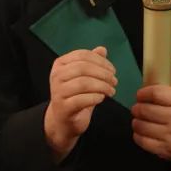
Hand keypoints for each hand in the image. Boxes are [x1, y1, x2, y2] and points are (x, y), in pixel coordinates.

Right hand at [44, 45, 116, 161]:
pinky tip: (102, 98)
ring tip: (111, 91)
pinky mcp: (63, 108)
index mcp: (60, 64)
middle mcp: (56, 76)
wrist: (62, 121)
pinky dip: (96, 97)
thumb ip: (92, 63)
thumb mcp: (83, 77)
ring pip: (83, 83)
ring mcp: (58, 92)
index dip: (101, 61)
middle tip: (114, 81)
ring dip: (102, 86)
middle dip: (103, 74)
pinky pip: (82, 99)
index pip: (82, 55)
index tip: (112, 70)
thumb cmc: (75, 96)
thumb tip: (102, 49)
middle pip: (83, 68)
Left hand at [131, 58, 170, 161]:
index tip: (141, 94)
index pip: (156, 94)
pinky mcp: (165, 149)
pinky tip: (142, 131)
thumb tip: (168, 55)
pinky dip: (138, 135)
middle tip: (138, 107)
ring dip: (136, 121)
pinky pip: (143, 141)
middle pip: (146, 110)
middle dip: (137, 108)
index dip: (143, 93)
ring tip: (139, 119)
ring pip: (142, 126)